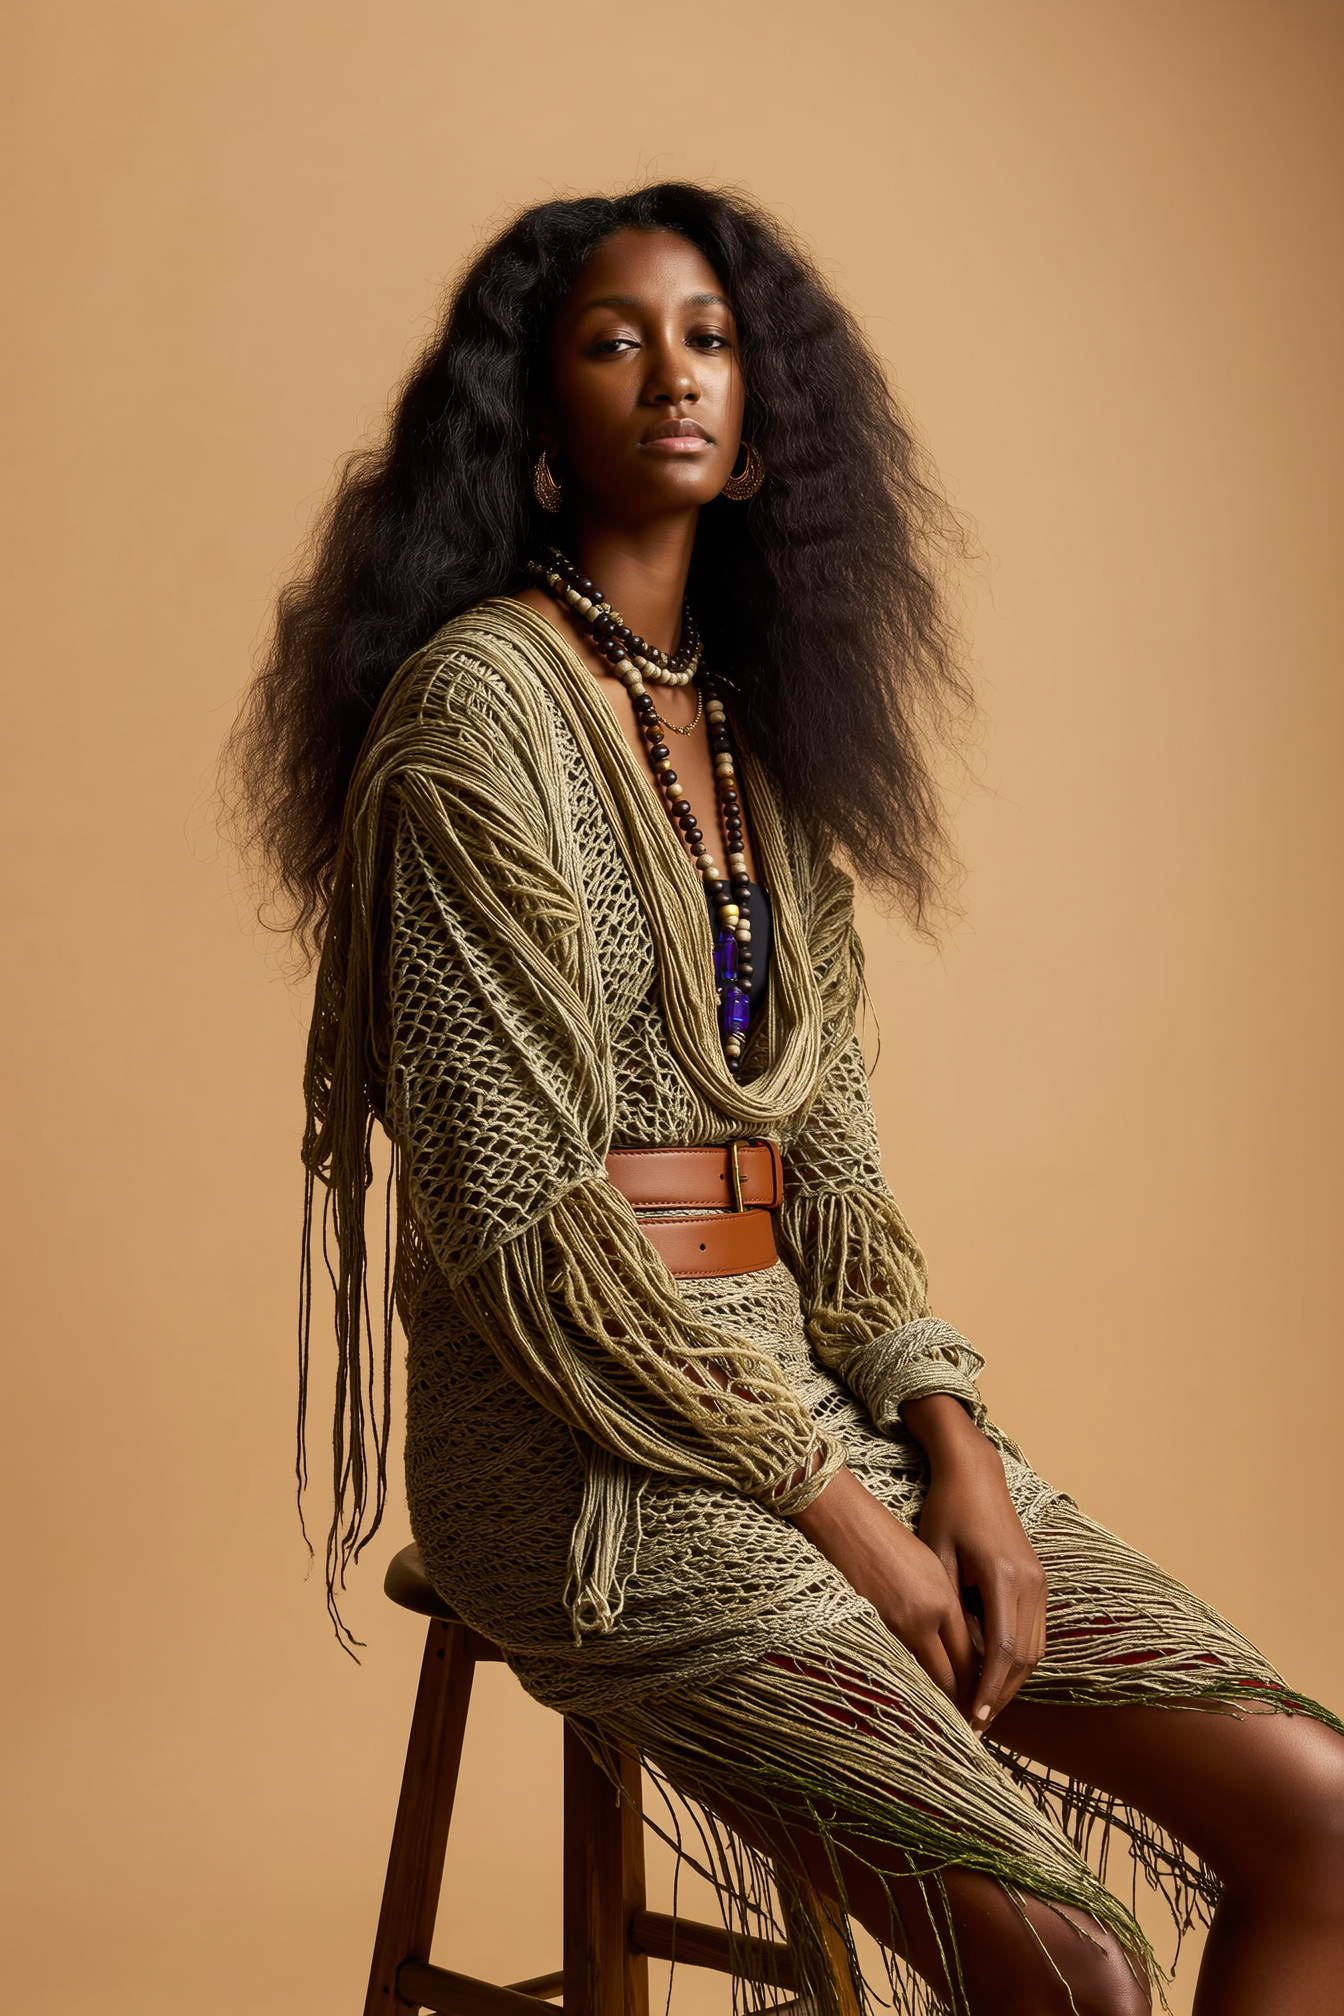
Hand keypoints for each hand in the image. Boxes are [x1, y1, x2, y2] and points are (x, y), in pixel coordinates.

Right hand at [791, 1467, 976, 1709]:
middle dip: (963, 1700)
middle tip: (971, 1723)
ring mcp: (896, 1627)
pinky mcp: (873, 1629)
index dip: (981, 1684)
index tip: (986, 1704)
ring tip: (950, 1715)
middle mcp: (924, 1619)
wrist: (849, 1525)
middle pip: (952, 1674)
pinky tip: (919, 1691)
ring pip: (927, 1675)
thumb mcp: (932, 1566)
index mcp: (944, 1601)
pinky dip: (914, 1680)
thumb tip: (967, 1643)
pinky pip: (902, 1664)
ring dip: (940, 1695)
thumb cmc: (892, 1538)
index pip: (971, 1657)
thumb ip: (951, 1606)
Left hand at [904, 1395, 1048, 1734]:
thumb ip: (945, 1605)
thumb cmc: (948, 1509)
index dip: (989, 1690)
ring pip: (1033, 1649)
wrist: (976, 1472)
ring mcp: (1039, 1581)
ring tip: (982, 1709)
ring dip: (1010, 1682)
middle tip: (975, 1726)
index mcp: (1005, 1577)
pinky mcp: (1037, 1580)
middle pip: (1024, 1658)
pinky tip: (993, 1675)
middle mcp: (1031, 1583)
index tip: (974, 1719)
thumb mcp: (936, 1554)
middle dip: (1000, 1695)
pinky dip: (1016, 1660)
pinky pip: (1033, 1632)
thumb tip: (942, 1657)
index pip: (1003, 1650)